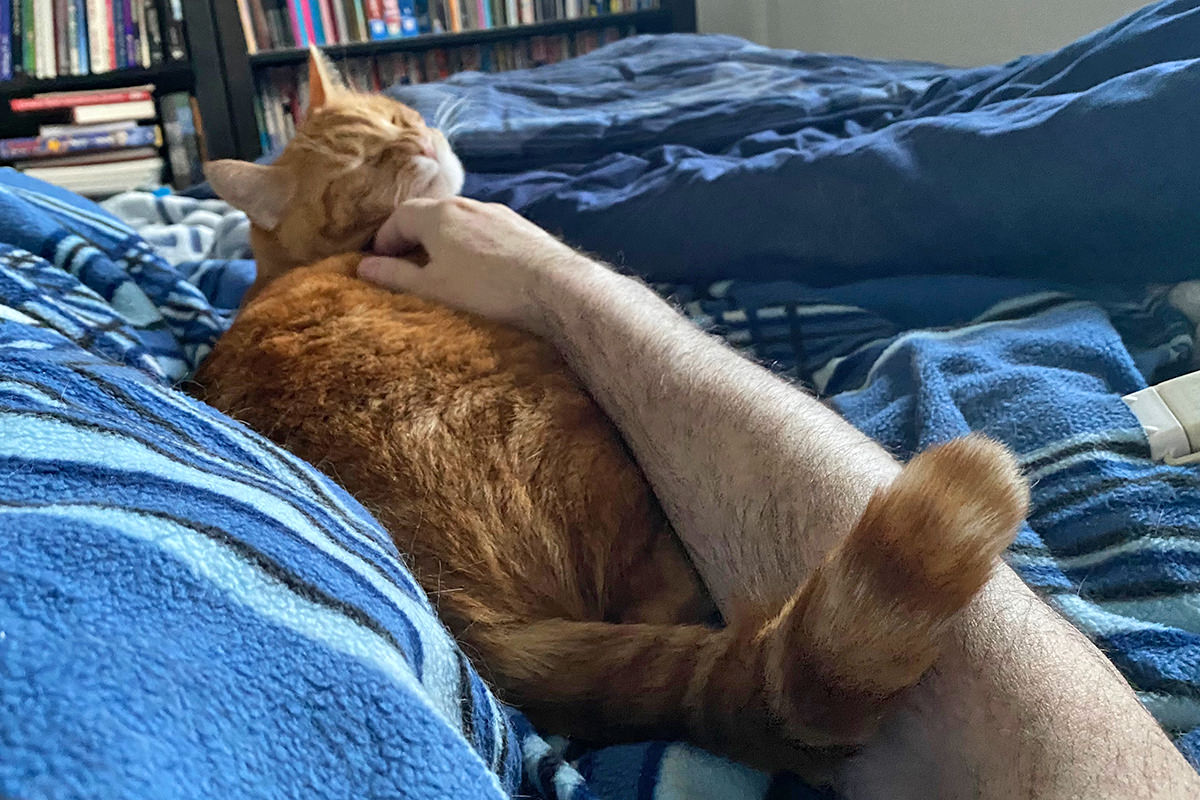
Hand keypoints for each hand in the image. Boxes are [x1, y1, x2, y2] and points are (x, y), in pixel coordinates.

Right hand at [358, 197, 591, 333]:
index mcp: (438, 215)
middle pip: (429, 215)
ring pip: (459, 221)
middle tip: (406, 265)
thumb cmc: (485, 288)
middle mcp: (467, 204)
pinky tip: (480, 268)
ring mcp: (497, 213)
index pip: (399, 216)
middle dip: (412, 238)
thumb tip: (362, 268)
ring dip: (444, 240)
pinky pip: (485, 230)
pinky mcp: (521, 227)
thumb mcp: (433, 287)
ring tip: (442, 268)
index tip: (378, 262)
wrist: (552, 286)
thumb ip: (396, 276)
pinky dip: (471, 244)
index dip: (384, 239)